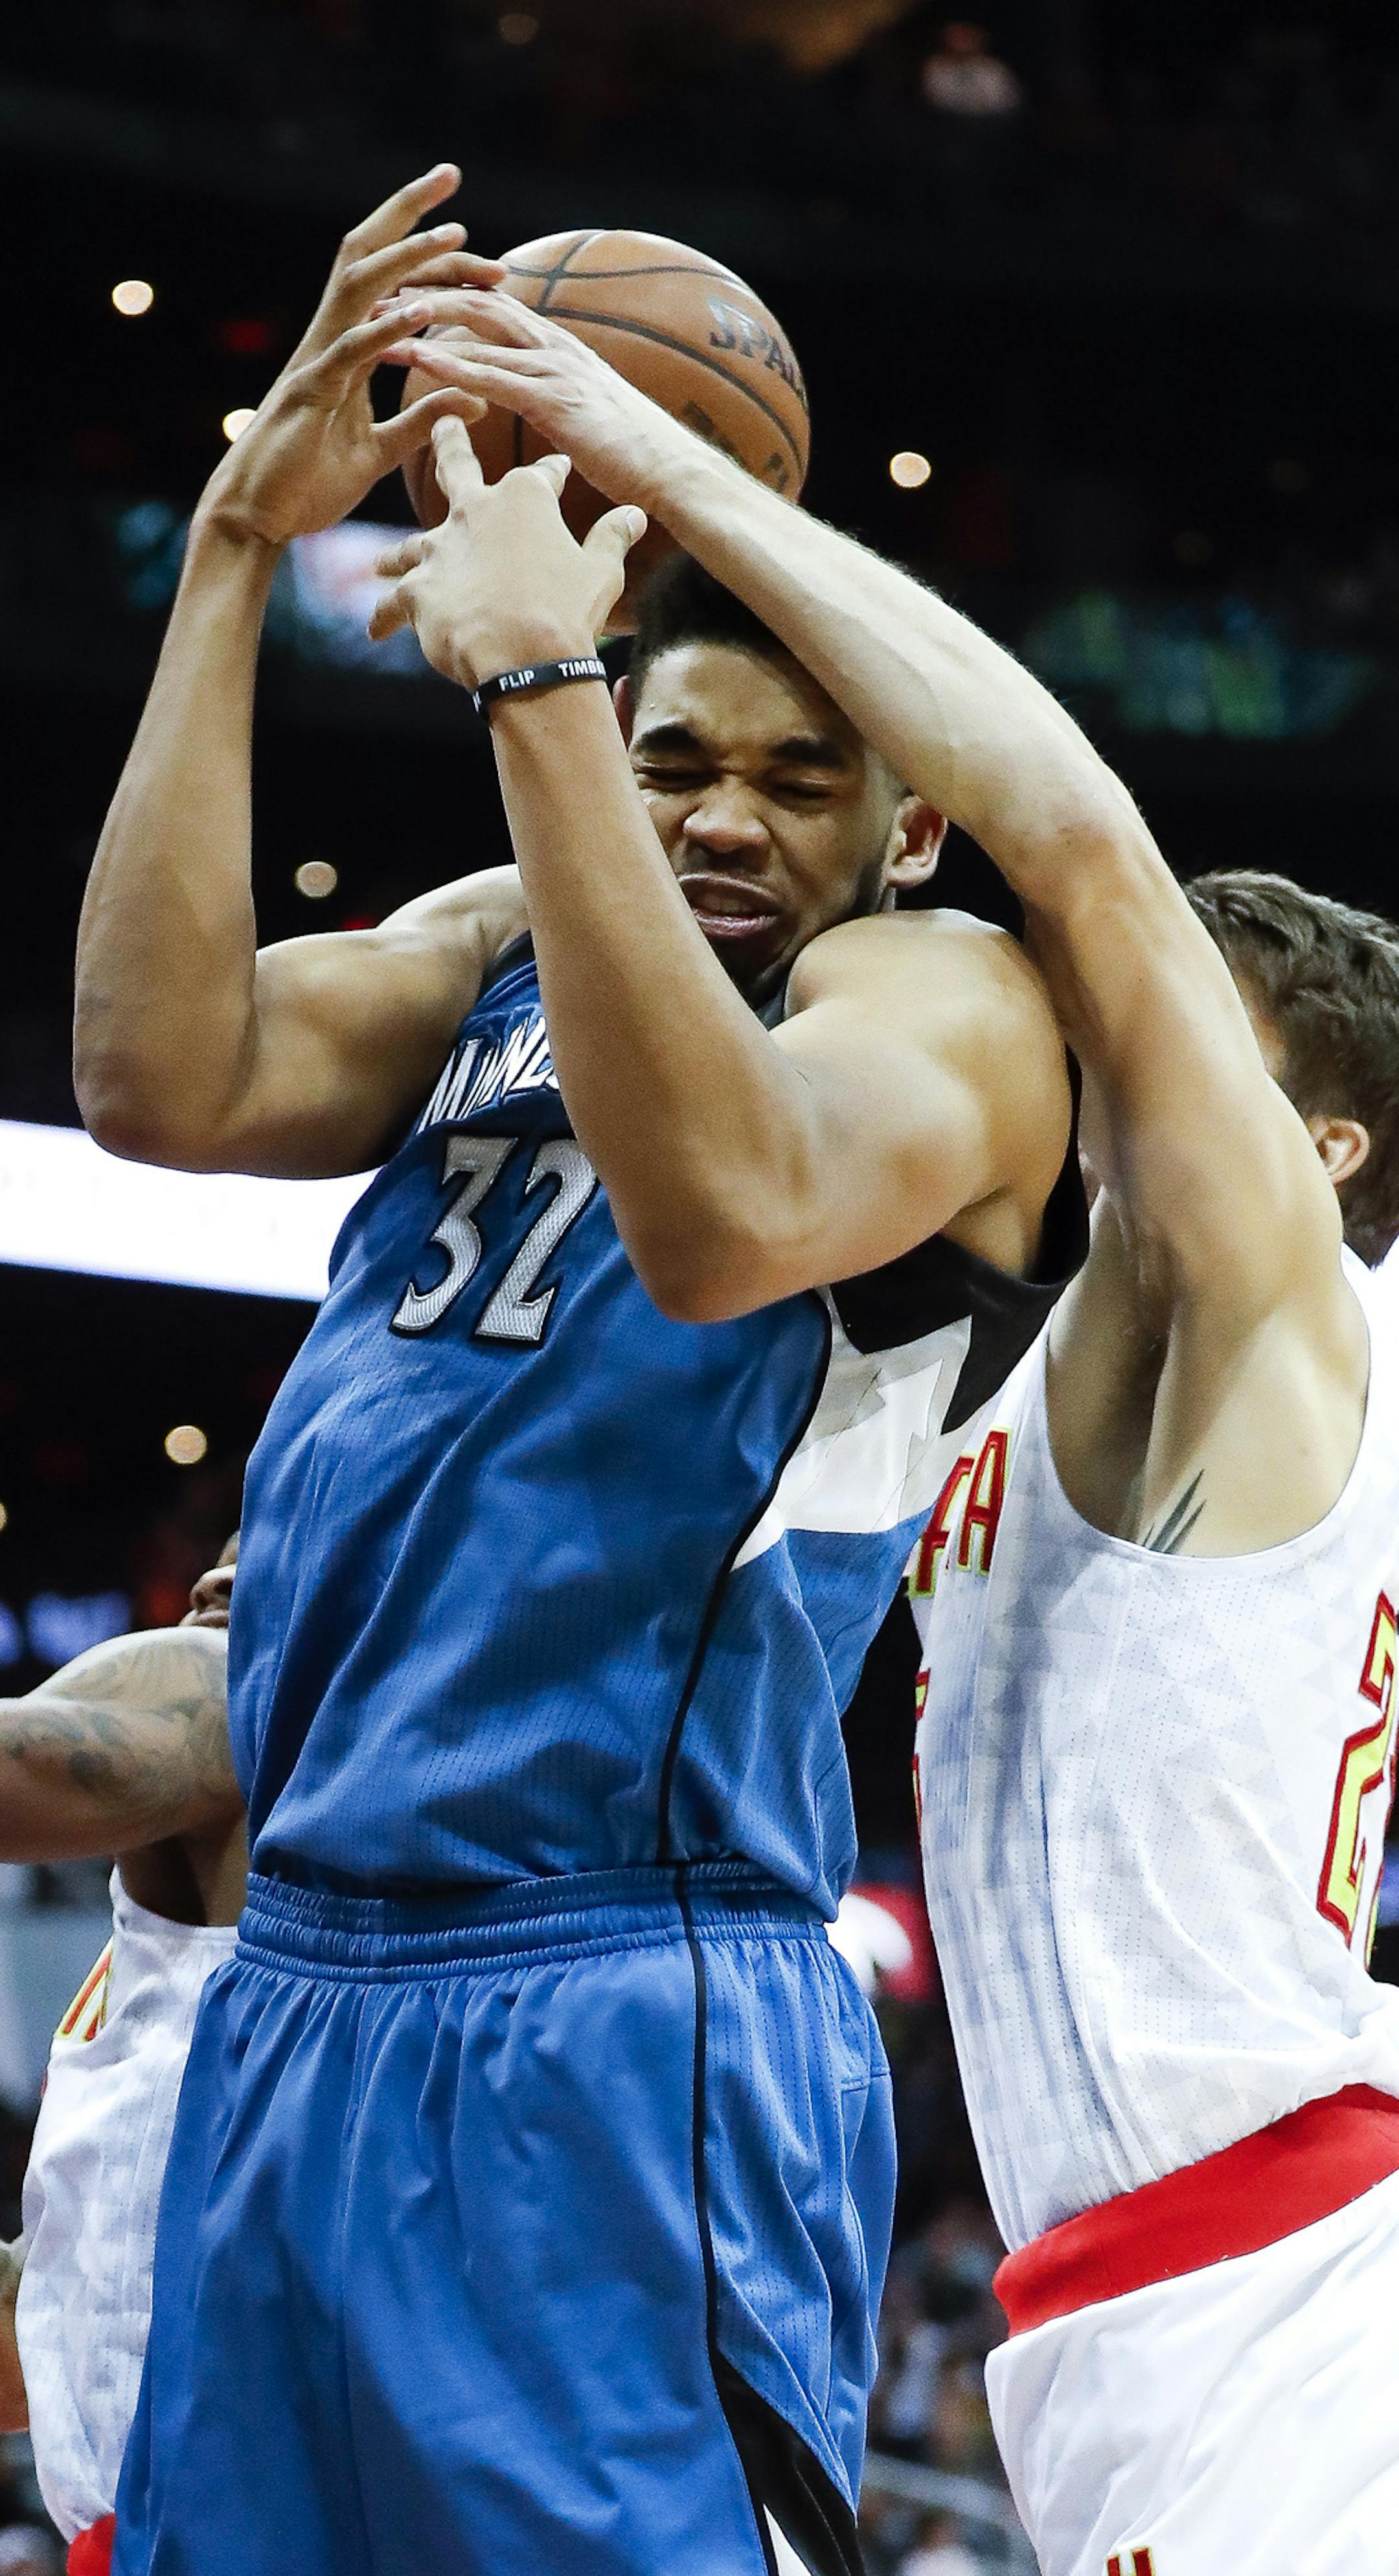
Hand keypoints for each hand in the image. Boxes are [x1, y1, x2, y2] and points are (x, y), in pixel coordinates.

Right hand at [197, 167, 504, 548]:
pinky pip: (352, 350)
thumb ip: (423, 421)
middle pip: (368, 255)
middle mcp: (330, 339)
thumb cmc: (309, 484)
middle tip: (451, 174)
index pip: (388, 278)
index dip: (427, 249)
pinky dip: (388, 327)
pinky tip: (423, 310)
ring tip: (458, 234)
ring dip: (410, 257)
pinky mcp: (313, 393)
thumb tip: (475, 400)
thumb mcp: (380, 450)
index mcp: (347, 347)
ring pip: (361, 287)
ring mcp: (319, 361)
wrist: (258, 519)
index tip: (477, 236)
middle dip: (408, 212)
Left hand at [368, 417, 645, 686]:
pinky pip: (392, 602)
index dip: (553, 472)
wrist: (527, 660)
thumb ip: (612, 537)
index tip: (559, 469)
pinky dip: (384, 615)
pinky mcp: (417, 589)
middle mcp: (476, 510)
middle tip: (441, 423)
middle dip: (448, 440)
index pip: (541, 474)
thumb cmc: (568, 611)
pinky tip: (375, 630)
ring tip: (381, 563)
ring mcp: (442, 548)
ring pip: (411, 544)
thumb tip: (635, 514)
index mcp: (524, 498)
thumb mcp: (601, 571)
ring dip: (397, 555)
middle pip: (455, 466)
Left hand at [378, 287, 704, 514]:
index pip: (497, 306)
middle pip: (481, 300)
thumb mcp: (589, 420)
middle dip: (428, 293)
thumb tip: (546, 416)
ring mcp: (557, 370)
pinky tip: (415, 357)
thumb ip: (560, 405)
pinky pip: (494, 376)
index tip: (405, 299)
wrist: (676, 475)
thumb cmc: (635, 458)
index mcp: (561, 349)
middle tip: (376, 297)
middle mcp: (557, 346)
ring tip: (377, 320)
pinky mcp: (556, 401)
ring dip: (425, 322)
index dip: (451, 296)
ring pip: (480, 330)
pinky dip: (451, 363)